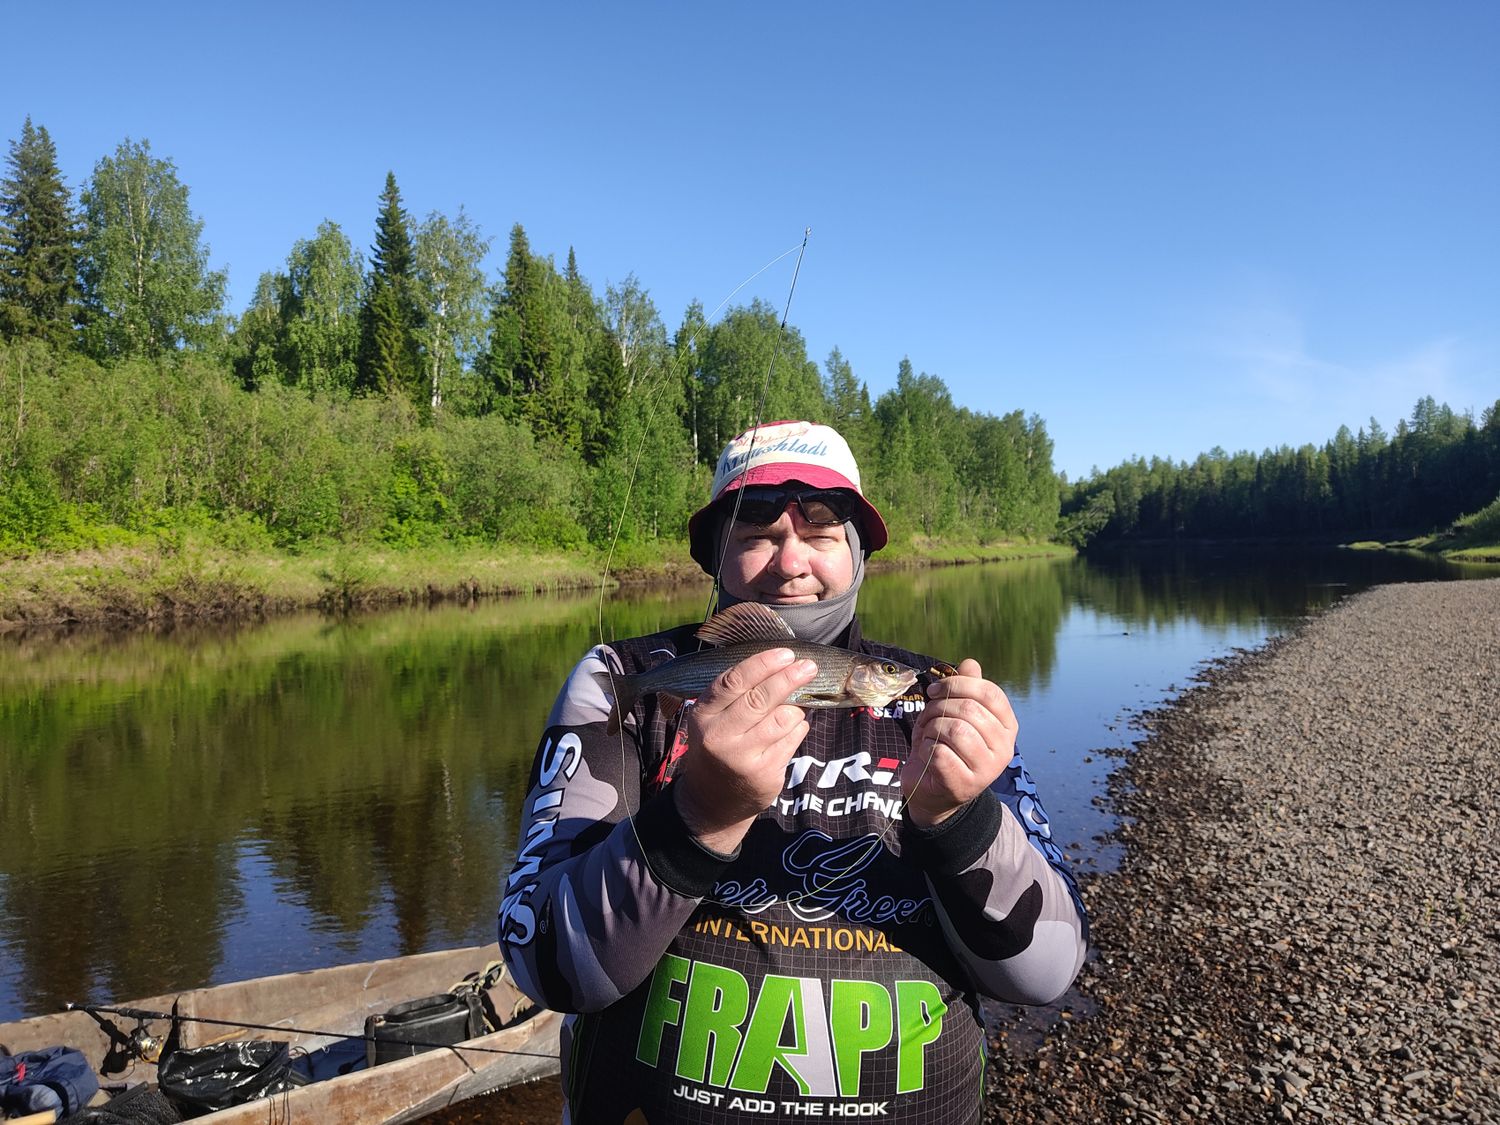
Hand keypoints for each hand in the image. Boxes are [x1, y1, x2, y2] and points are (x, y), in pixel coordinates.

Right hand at [674, 647, 816, 852]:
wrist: (712, 800)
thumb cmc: (718, 745)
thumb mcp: (712, 719)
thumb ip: (736, 695)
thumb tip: (781, 665)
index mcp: (704, 714)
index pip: (733, 682)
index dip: (762, 664)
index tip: (786, 654)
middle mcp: (720, 736)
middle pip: (760, 699)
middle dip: (789, 679)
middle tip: (809, 666)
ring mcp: (743, 757)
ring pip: (783, 718)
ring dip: (794, 709)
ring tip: (790, 711)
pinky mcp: (765, 773)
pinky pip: (793, 738)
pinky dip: (798, 728)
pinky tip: (789, 730)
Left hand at [901, 659, 1017, 826]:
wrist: (935, 793)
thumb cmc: (946, 746)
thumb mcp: (955, 714)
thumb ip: (965, 689)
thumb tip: (970, 663)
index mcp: (1007, 726)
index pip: (989, 693)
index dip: (957, 685)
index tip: (934, 691)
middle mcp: (1004, 748)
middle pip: (969, 710)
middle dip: (937, 709)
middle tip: (927, 719)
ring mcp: (987, 769)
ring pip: (954, 730)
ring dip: (931, 729)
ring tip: (928, 737)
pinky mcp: (965, 784)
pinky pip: (939, 753)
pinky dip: (925, 750)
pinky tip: (928, 757)